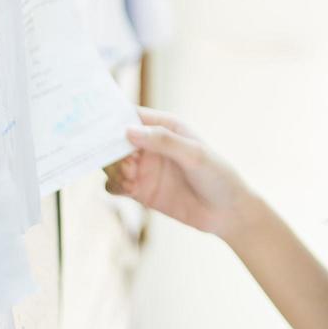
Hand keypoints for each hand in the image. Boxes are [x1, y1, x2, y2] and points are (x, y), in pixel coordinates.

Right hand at [104, 106, 257, 242]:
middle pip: (115, 140)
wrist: (228, 213)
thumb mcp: (194, 155)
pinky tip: (129, 188)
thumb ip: (164, 141)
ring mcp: (145, 168)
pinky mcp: (141, 190)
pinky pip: (115, 185)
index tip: (99, 126)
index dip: (113, 118)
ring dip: (113, 168)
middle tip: (124, 160)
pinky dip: (114, 185)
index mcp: (165, 127)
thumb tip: (128, 131)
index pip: (131, 115)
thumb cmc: (218, 176)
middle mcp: (151, 145)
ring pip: (112, 163)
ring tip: (130, 177)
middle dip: (110, 148)